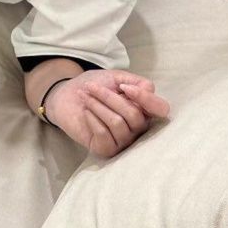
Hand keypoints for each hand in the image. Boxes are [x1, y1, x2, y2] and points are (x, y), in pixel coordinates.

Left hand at [45, 69, 170, 158]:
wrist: (67, 95)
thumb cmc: (95, 86)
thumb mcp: (116, 77)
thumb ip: (136, 81)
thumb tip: (148, 89)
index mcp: (143, 109)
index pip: (161, 109)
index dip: (146, 99)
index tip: (123, 87)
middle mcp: (138, 128)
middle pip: (134, 115)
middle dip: (108, 97)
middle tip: (90, 87)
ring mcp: (123, 141)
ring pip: (117, 123)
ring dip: (97, 105)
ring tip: (85, 96)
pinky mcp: (106, 149)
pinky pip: (104, 134)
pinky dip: (92, 118)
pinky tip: (86, 112)